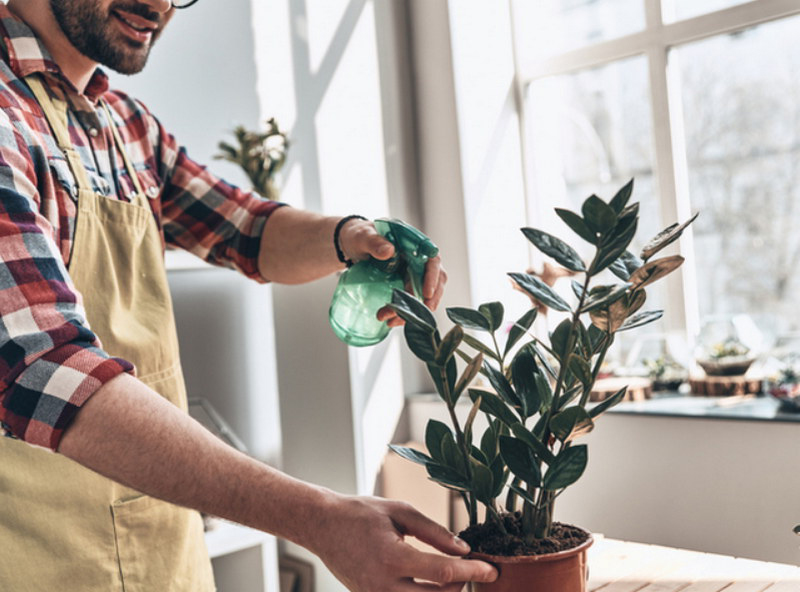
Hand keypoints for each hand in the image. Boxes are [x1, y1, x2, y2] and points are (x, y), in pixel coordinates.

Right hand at [310, 496, 496, 591]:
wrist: (322, 526)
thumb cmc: (360, 513)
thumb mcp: (400, 511)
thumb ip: (433, 531)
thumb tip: (463, 549)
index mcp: (392, 558)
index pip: (443, 572)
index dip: (472, 572)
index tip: (492, 570)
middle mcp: (383, 586)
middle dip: (461, 584)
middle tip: (472, 568)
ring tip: (454, 575)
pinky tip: (432, 584)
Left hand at [336, 219, 447, 326]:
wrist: (352, 245)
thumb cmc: (360, 236)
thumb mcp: (363, 236)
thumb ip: (374, 242)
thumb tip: (389, 251)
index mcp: (414, 244)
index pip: (432, 259)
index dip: (433, 277)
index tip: (427, 293)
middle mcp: (418, 259)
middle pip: (433, 281)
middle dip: (427, 301)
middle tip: (416, 315)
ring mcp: (412, 273)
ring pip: (422, 294)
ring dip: (411, 310)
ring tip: (392, 320)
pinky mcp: (405, 284)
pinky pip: (410, 300)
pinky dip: (403, 312)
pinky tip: (391, 320)